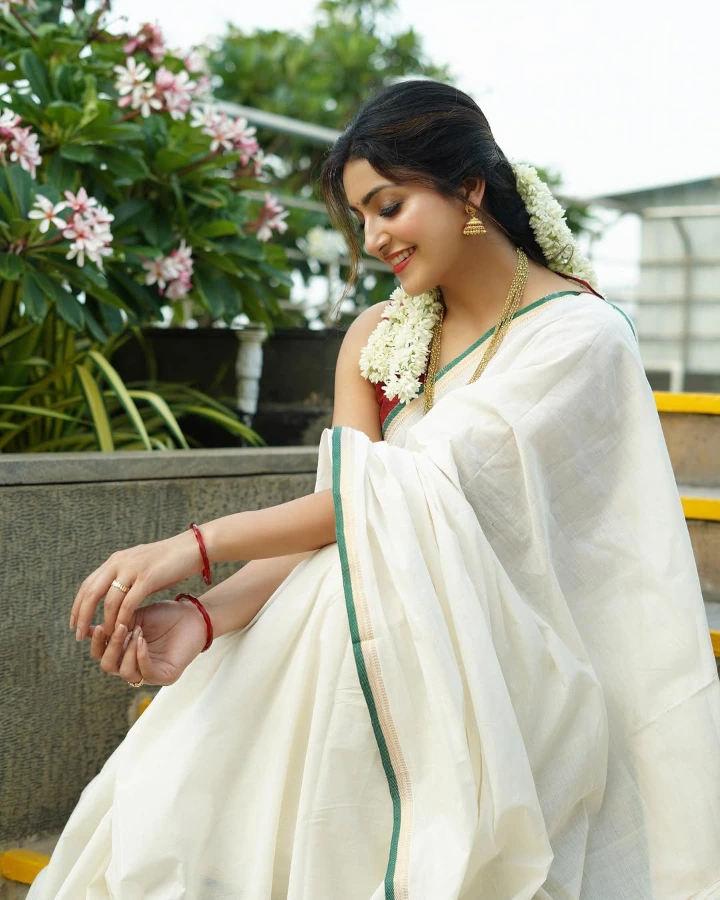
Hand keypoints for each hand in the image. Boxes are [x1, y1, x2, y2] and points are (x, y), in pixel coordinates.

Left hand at [70, 530, 201, 640]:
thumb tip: (111, 596)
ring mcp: (133, 569)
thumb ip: (124, 578)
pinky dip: (122, 619)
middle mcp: (120, 562)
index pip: (87, 585)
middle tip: (78, 635)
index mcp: (116, 560)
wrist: (193, 548)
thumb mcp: (140, 567)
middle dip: (82, 616)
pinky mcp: (148, 577)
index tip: (74, 623)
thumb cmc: (169, 562)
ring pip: (108, 600)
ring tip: (103, 638)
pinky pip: (129, 603)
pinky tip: (121, 631)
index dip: (77, 605)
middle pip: (91, 592)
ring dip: (104, 622)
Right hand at [88, 599, 207, 685]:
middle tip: (120, 628)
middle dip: (111, 646)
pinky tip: (141, 641)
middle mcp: (133, 665)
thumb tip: (86, 628)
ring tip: (136, 631)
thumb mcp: (135, 617)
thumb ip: (114, 624)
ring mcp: (148, 673)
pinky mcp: (165, 677)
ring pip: (125, 672)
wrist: (192, 616)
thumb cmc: (164, 615)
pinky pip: (145, 673)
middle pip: (108, 666)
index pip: (100, 655)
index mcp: (123, 652)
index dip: (96, 643)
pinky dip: (140, 656)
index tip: (98, 627)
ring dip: (127, 650)